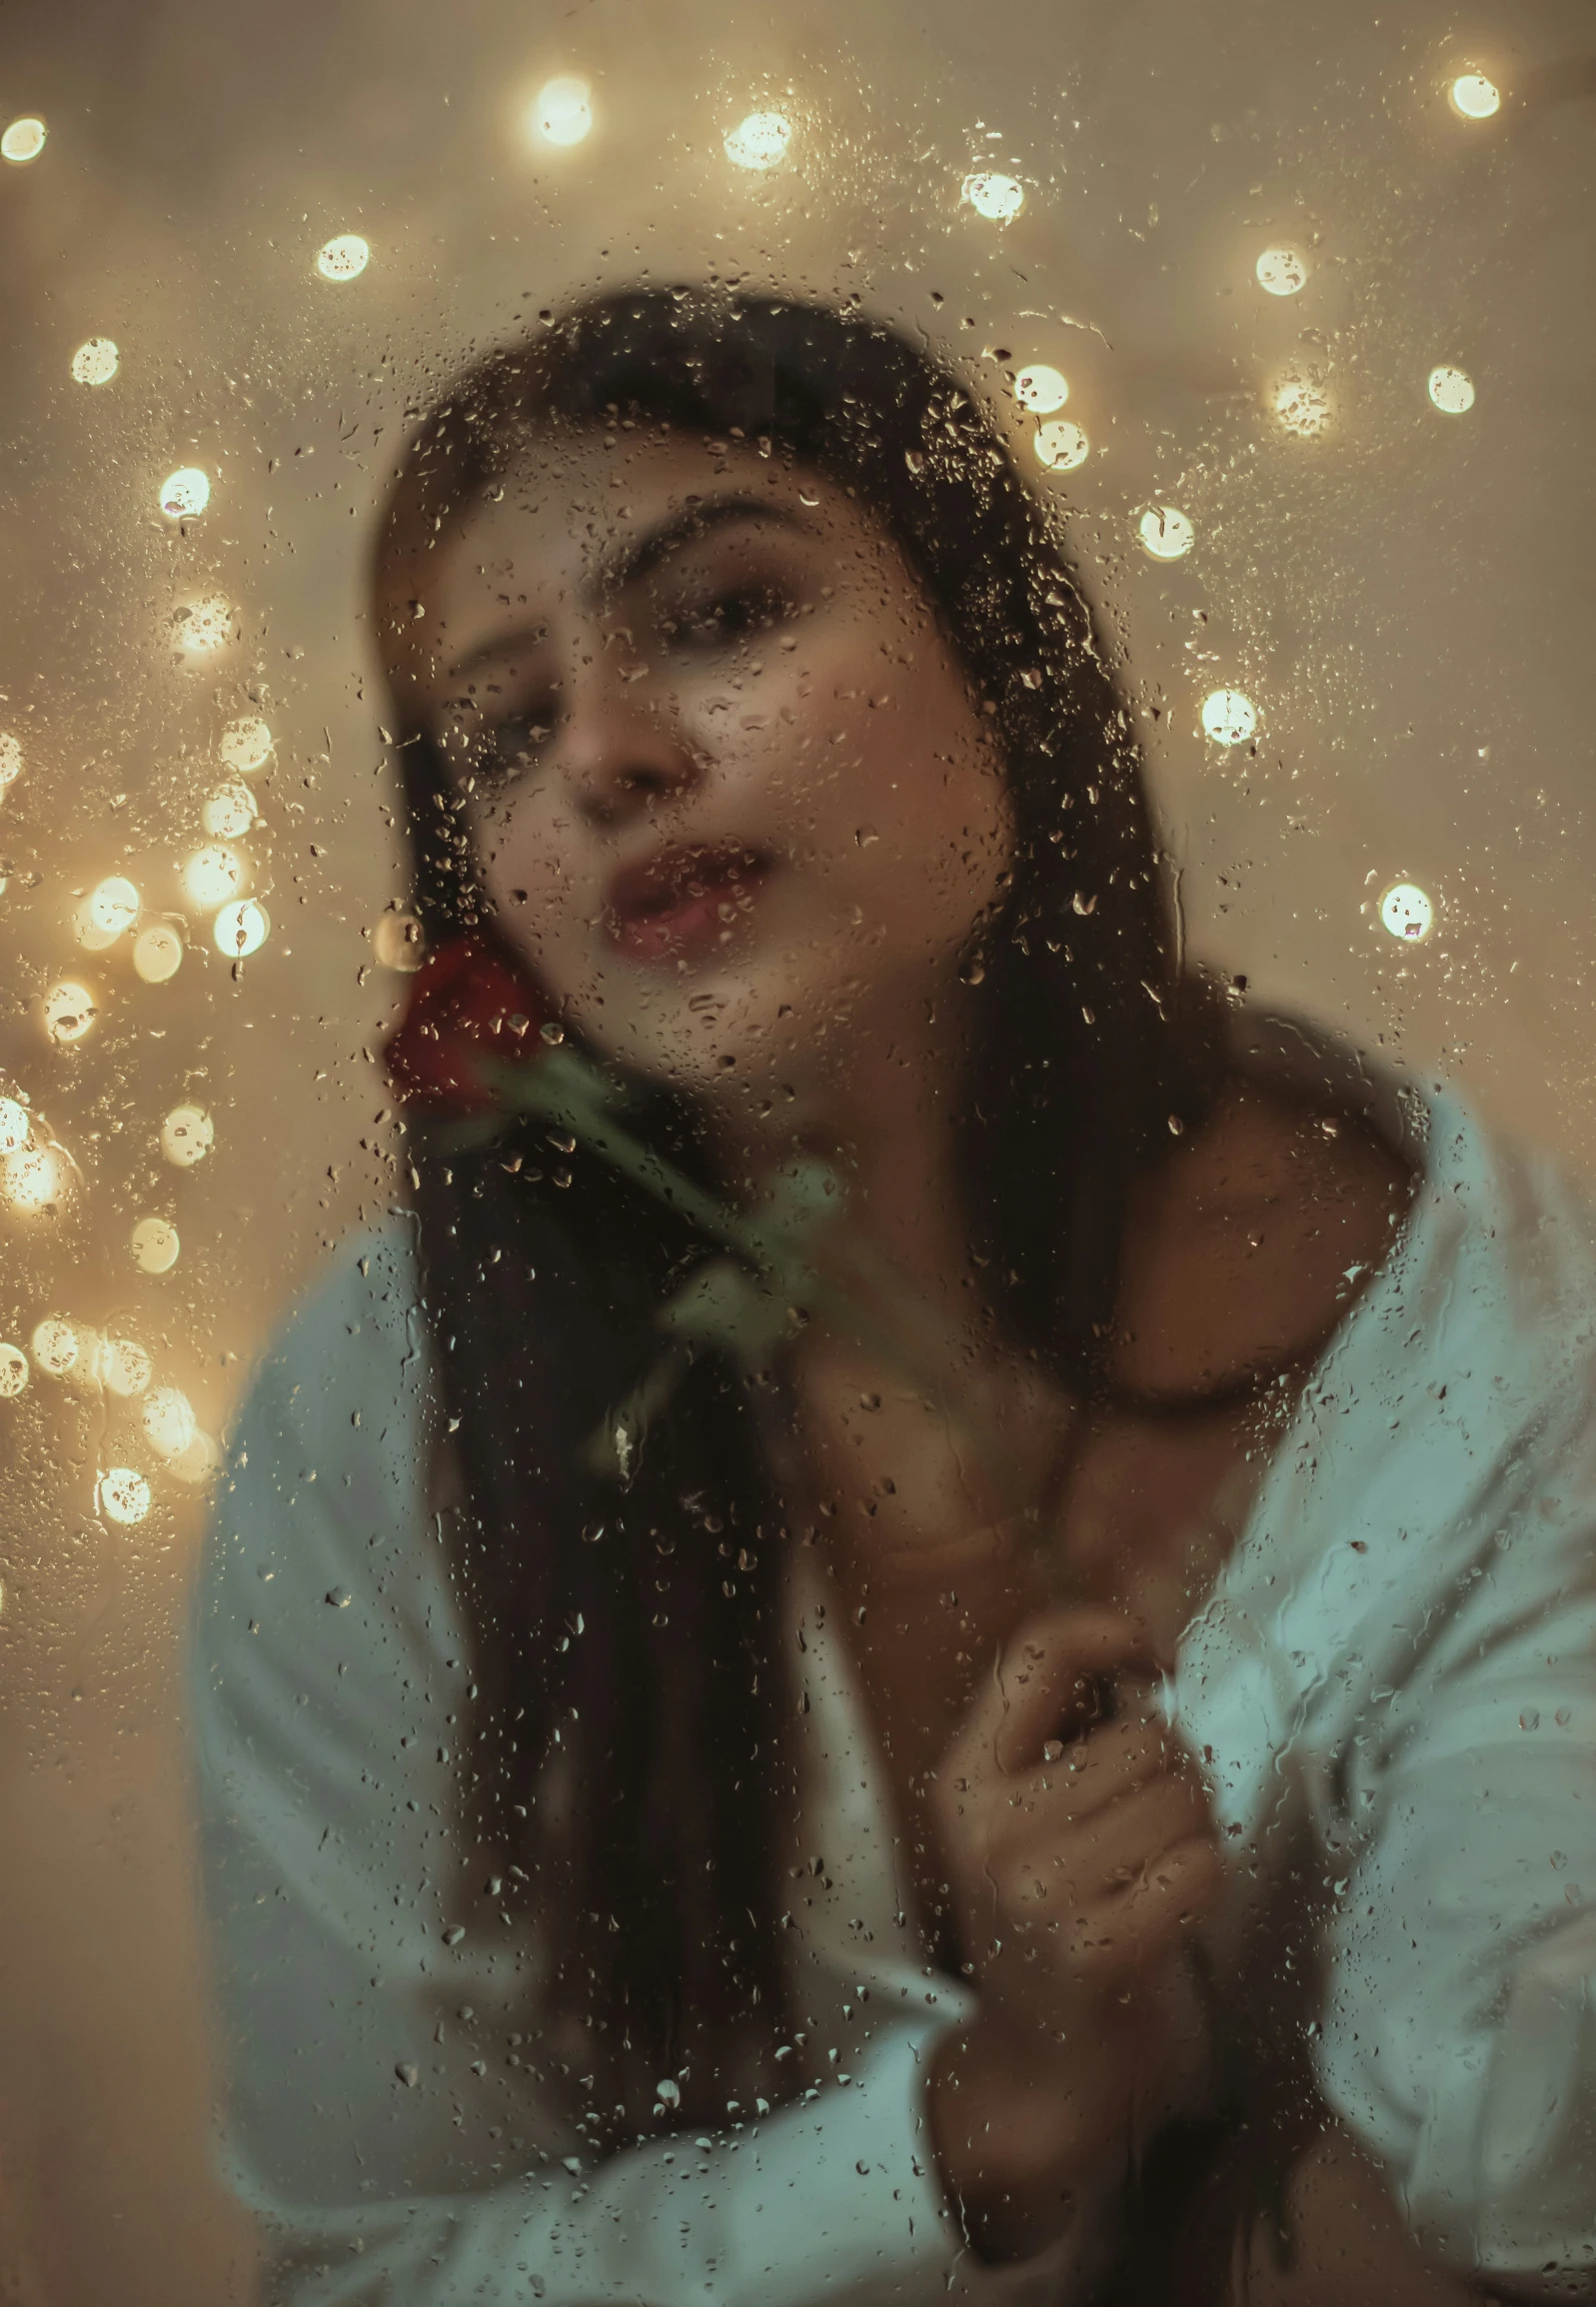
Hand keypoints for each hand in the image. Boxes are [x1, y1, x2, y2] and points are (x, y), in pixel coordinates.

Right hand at [925, 1608, 1222, 2258]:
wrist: (1041, 2069)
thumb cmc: (1052, 1920)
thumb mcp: (1016, 1819)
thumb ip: (1058, 1736)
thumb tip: (1144, 1653)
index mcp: (965, 1781)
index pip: (1039, 1654)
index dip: (1112, 1633)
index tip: (1156, 1660)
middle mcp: (991, 1830)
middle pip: (1145, 1736)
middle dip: (1178, 1770)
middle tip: (1156, 1824)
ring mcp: (1039, 1891)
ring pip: (1182, 1794)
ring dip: (1198, 1827)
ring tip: (1162, 1868)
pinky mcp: (1097, 1949)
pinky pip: (1201, 1865)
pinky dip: (1208, 1878)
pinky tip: (1174, 1907)